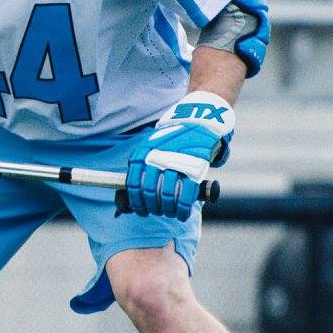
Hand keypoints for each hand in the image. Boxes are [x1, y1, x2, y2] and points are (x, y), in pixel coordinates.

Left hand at [124, 92, 233, 220]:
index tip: (141, 211)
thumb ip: (145, 162)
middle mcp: (156, 158)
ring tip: (171, 213)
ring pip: (166, 197)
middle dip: (153, 208)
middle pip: (149, 193)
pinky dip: (182, 210)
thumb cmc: (174, 135)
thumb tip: (137, 188)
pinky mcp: (193, 169)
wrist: (198, 118)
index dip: (136, 202)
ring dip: (168, 210)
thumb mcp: (152, 143)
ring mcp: (175, 163)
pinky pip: (185, 196)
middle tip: (158, 213)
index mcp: (143, 153)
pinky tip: (183, 214)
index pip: (134, 184)